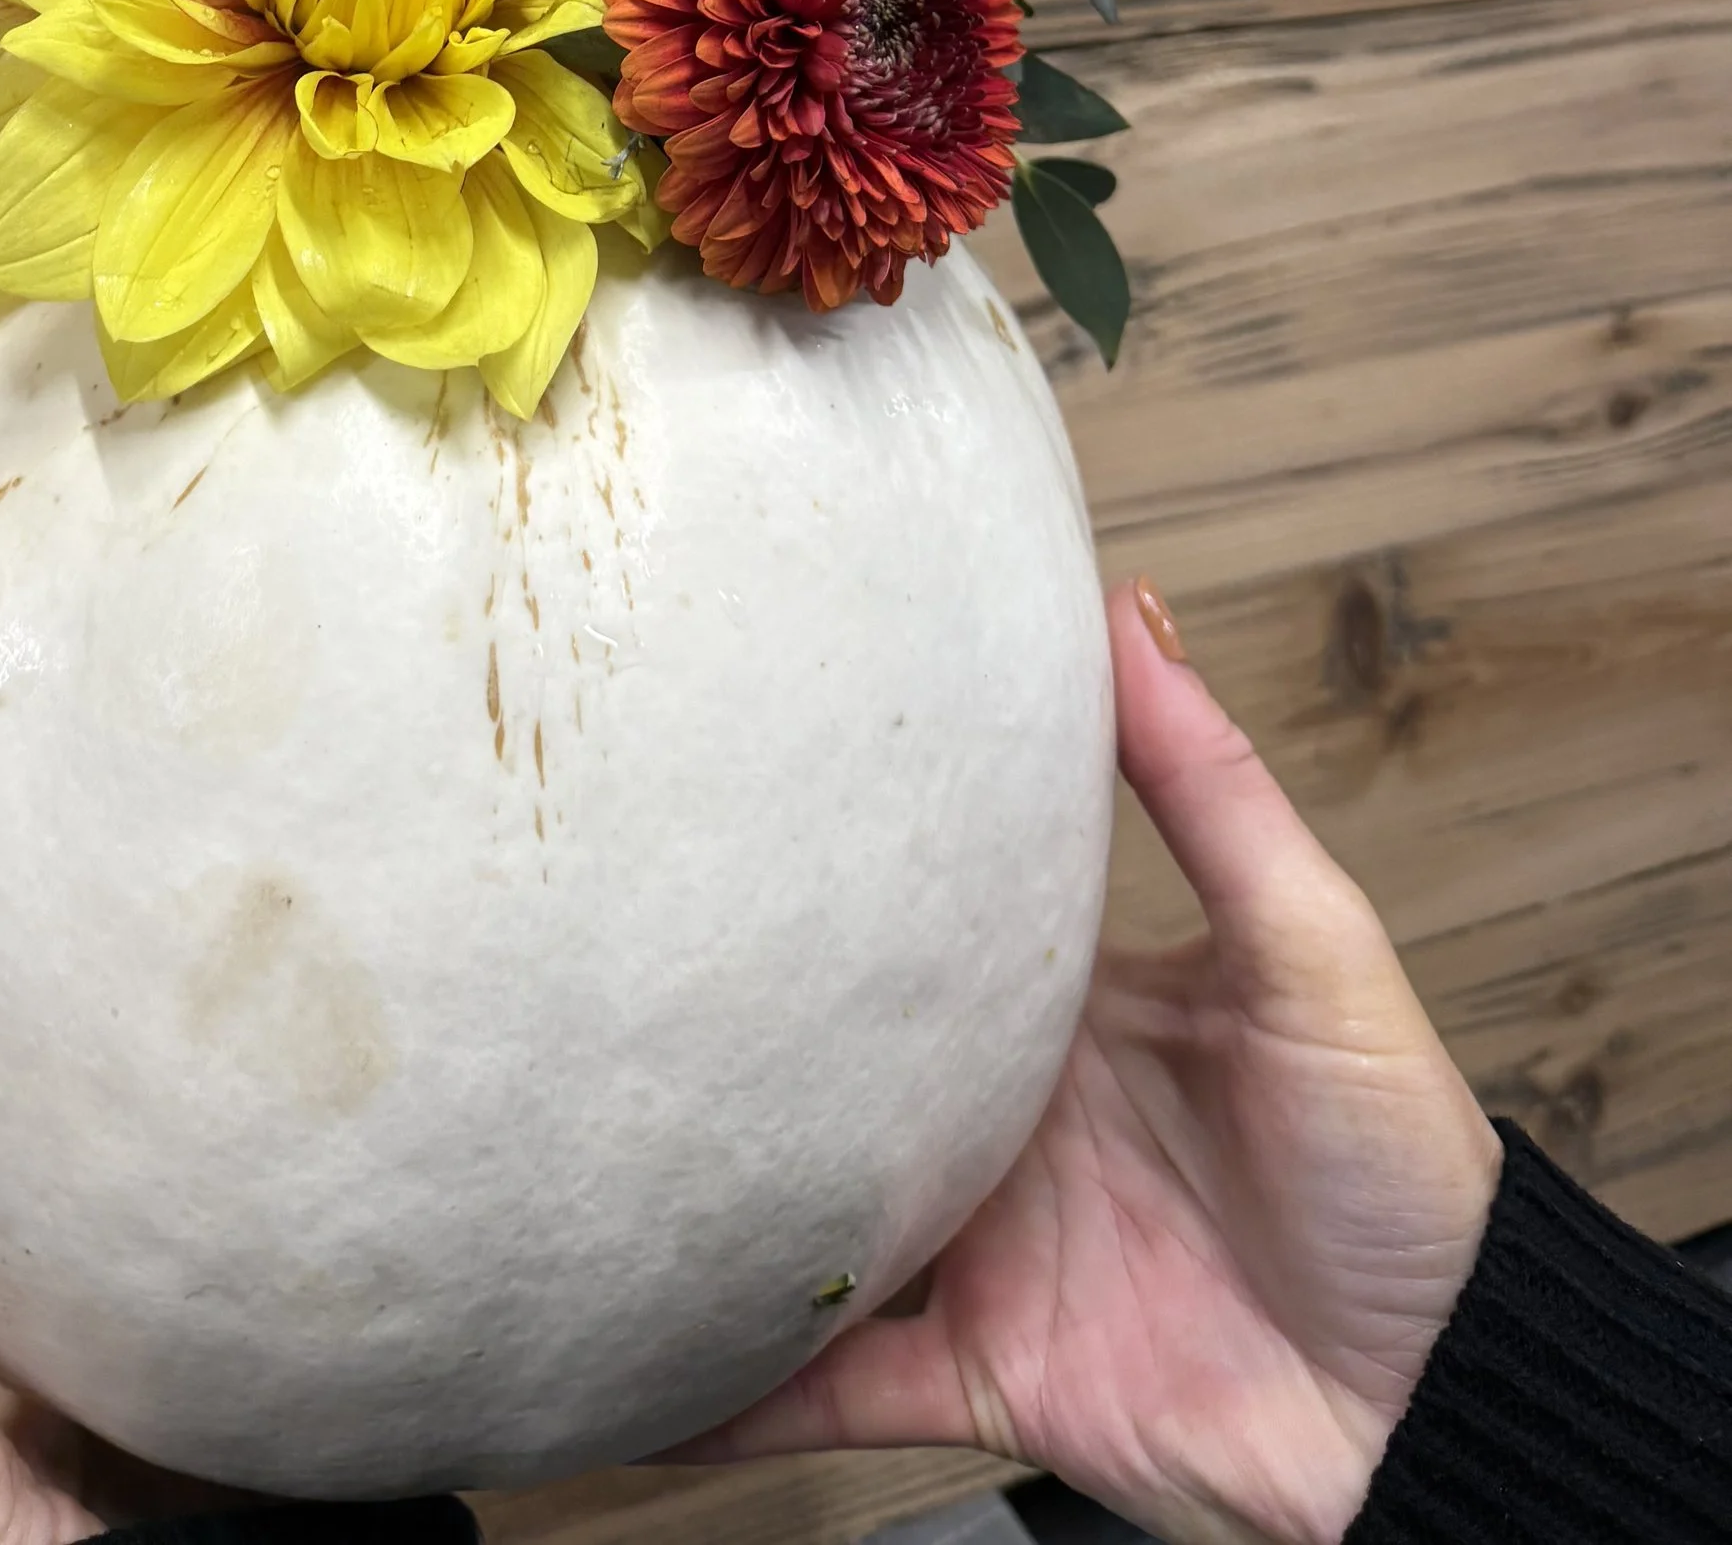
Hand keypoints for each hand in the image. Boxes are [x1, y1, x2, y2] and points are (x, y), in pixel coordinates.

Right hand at [678, 579, 1502, 1544]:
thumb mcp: (1311, 948)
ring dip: (709, 1195)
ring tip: (582, 1149)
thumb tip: (1130, 610)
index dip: (835, 847)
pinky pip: (829, 1385)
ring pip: (806, 1210)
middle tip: (605, 954)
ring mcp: (981, 1243)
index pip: (929, 905)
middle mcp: (1004, 1118)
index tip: (722, 768)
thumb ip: (1212, 787)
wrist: (1435, 1408)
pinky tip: (636, 1373)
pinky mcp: (976, 1368)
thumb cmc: (1404, 1172)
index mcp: (1066, 1005)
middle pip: (840, 1060)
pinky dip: (732, 1388)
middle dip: (734, 1022)